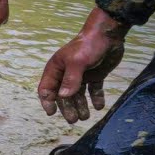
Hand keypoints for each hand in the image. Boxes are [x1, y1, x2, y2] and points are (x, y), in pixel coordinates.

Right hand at [37, 7, 126, 123]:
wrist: (109, 34)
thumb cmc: (88, 45)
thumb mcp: (77, 62)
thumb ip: (70, 80)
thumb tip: (63, 97)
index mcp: (56, 69)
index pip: (46, 89)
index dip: (47, 102)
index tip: (52, 113)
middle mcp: (66, 74)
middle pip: (63, 96)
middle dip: (67, 108)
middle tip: (74, 120)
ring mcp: (81, 75)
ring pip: (78, 95)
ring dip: (81, 106)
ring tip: (86, 117)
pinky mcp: (95, 75)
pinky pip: (93, 90)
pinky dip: (96, 98)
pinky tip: (99, 106)